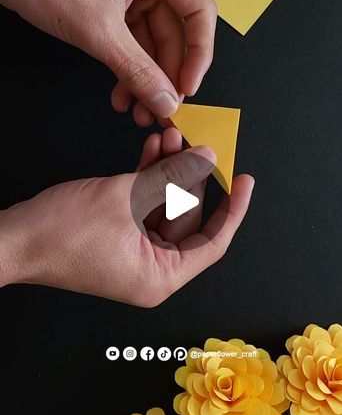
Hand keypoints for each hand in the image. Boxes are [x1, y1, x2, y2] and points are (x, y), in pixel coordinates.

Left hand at [0, 0, 216, 124]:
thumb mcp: (99, 29)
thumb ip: (138, 70)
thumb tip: (166, 103)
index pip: (200, 12)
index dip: (199, 54)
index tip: (187, 88)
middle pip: (176, 35)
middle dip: (165, 76)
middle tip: (160, 109)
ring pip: (152, 45)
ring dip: (146, 80)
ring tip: (139, 112)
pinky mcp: (113, 7)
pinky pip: (131, 45)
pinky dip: (127, 71)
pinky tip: (121, 96)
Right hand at [0, 128, 253, 306]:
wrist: (13, 239)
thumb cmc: (60, 234)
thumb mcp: (124, 198)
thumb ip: (170, 177)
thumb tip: (203, 160)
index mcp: (160, 277)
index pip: (212, 243)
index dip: (233, 210)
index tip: (245, 182)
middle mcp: (151, 270)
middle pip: (186, 219)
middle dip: (190, 177)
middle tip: (196, 144)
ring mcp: (134, 254)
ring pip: (164, 207)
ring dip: (167, 172)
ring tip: (171, 137)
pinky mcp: (118, 238)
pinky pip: (144, 207)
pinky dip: (148, 180)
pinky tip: (153, 151)